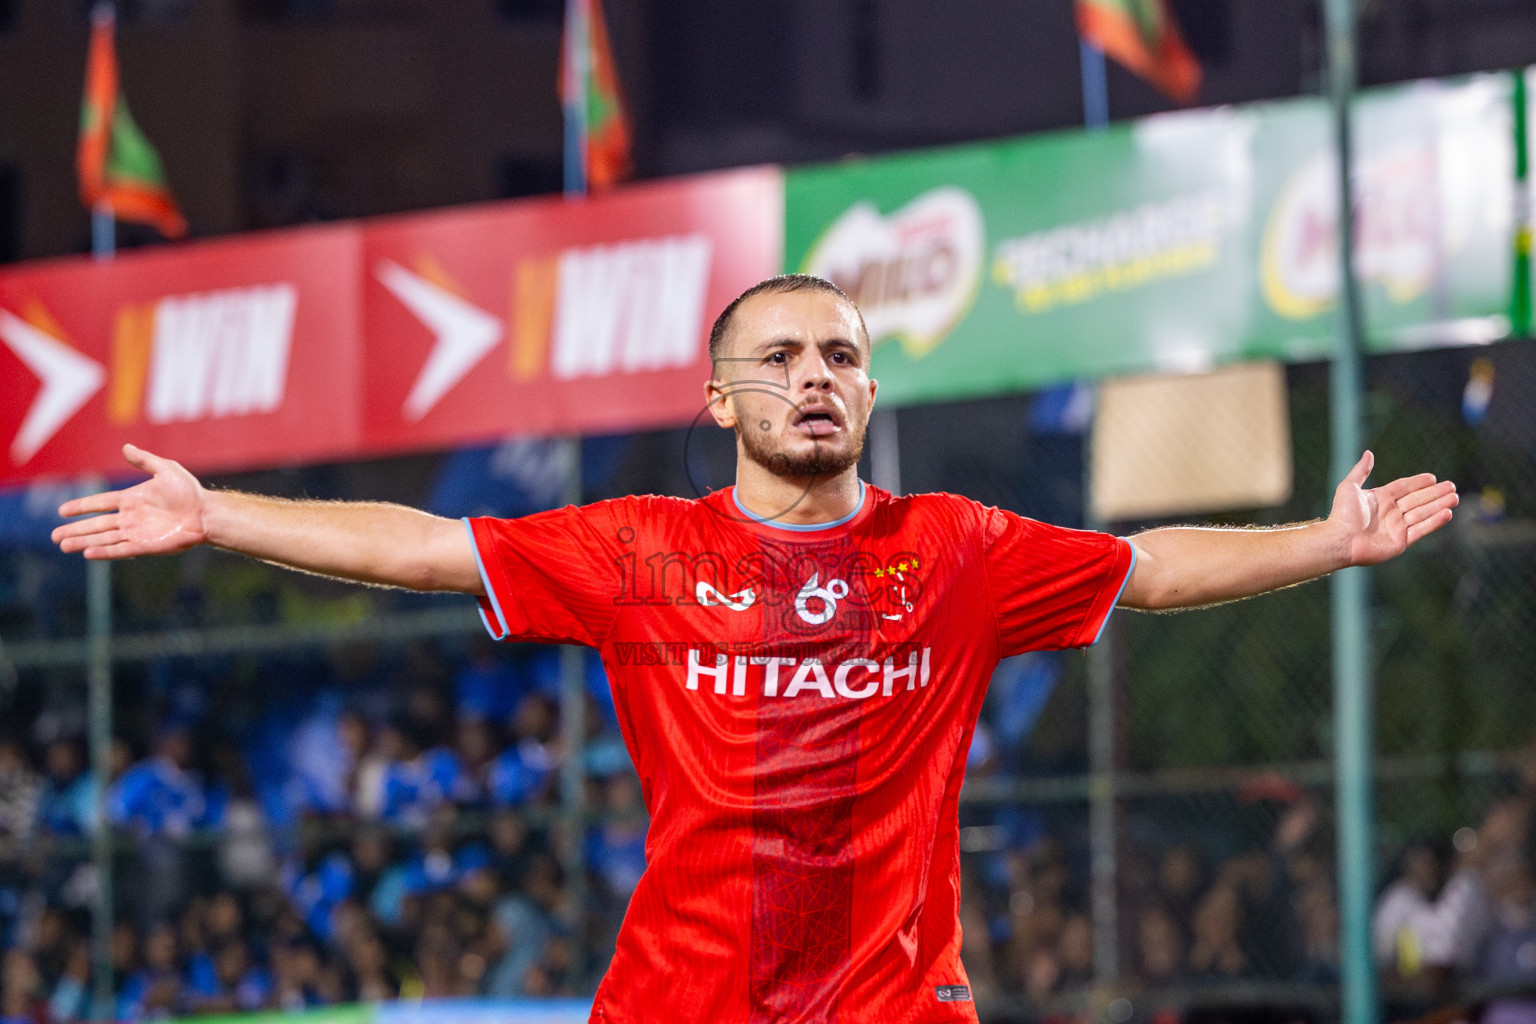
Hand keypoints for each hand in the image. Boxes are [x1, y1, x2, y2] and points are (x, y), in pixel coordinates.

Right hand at [51, 444, 209, 558]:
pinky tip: (88, 553)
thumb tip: (126, 447)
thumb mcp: (167, 470)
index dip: (81, 507)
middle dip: (76, 530)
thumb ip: (145, 461)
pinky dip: (104, 552)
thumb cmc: (190, 492)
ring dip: (84, 542)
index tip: (62, 511)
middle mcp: (131, 517)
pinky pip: (121, 550)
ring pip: (104, 538)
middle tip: (55, 536)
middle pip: (97, 524)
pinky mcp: (145, 546)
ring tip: (64, 546)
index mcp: (132, 499)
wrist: (207, 513)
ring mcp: (137, 532)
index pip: (100, 503)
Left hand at [1329, 451, 1457, 566]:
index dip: (1418, 482)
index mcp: (1380, 499)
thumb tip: (1369, 453)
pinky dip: (1434, 522)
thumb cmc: (1342, 514)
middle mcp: (1390, 513)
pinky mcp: (1401, 542)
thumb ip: (1361, 470)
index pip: (1404, 487)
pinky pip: (1421, 529)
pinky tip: (1447, 513)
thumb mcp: (1349, 487)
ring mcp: (1397, 528)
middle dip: (1435, 493)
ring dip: (1439, 505)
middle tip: (1451, 486)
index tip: (1432, 477)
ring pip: (1423, 513)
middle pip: (1417, 500)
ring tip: (1455, 497)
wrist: (1340, 540)